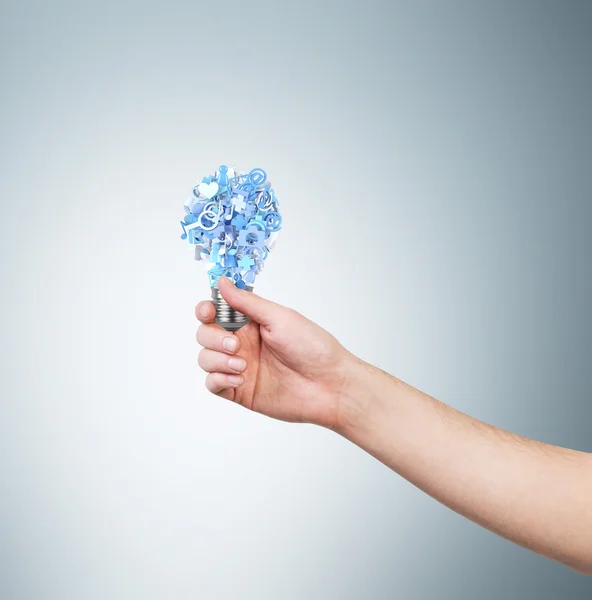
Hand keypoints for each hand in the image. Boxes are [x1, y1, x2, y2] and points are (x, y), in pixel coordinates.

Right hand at [195, 277, 353, 427]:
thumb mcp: (279, 318)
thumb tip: (223, 283)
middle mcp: (242, 343)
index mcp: (251, 322)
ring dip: (217, 360)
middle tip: (236, 345)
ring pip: (205, 359)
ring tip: (243, 366)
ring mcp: (240, 367)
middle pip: (205, 335)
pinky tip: (239, 379)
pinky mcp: (240, 390)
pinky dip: (218, 379)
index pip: (216, 312)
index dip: (205, 310)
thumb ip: (247, 302)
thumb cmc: (313, 347)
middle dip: (213, 338)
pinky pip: (212, 384)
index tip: (208, 312)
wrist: (329, 385)